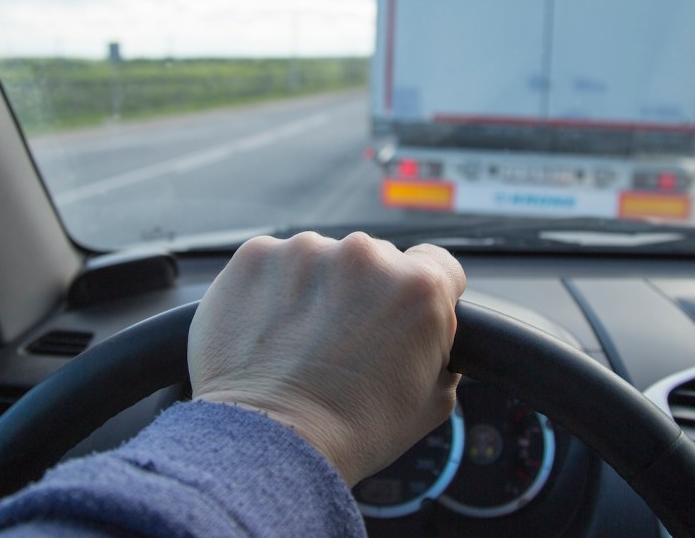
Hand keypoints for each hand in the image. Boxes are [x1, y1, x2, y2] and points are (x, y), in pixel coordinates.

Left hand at [189, 231, 466, 486]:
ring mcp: (305, 251)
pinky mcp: (256, 256)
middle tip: (345, 343)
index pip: (438, 264)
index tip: (402, 315)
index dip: (422, 294)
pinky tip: (268, 333)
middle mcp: (364, 254)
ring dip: (317, 290)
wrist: (269, 444)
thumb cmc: (353, 432)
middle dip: (364, 293)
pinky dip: (272, 291)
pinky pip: (274, 265)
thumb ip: (439, 348)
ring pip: (321, 260)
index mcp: (419, 286)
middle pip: (374, 261)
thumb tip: (432, 334)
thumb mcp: (433, 400)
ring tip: (300, 344)